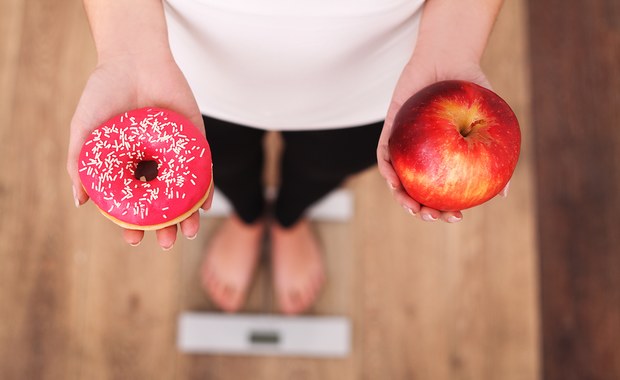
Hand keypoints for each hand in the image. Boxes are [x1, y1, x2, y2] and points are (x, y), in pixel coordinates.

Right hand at [67, 53, 212, 248]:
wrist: (134, 58)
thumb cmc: (104, 92)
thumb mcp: (85, 130)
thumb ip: (80, 164)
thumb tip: (80, 202)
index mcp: (127, 165)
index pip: (133, 202)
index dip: (133, 223)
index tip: (133, 239)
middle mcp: (152, 163)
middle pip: (162, 202)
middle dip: (164, 226)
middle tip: (166, 242)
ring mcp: (175, 154)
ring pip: (184, 192)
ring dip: (187, 215)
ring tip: (186, 232)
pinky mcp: (195, 141)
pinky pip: (203, 169)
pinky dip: (205, 188)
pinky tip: (203, 206)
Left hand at [377, 56, 508, 222]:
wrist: (449, 58)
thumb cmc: (472, 90)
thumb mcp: (490, 122)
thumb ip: (495, 154)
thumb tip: (504, 193)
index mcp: (445, 158)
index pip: (443, 192)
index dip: (446, 209)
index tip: (456, 217)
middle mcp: (423, 155)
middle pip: (417, 191)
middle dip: (421, 211)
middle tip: (432, 216)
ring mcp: (405, 145)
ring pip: (398, 179)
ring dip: (401, 197)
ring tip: (412, 207)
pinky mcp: (390, 130)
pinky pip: (384, 153)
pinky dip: (387, 169)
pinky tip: (393, 179)